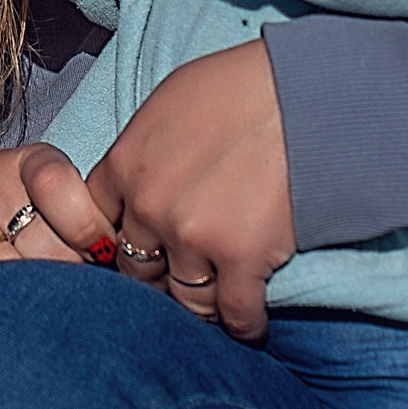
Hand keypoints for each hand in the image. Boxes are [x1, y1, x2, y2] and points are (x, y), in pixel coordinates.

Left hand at [86, 39, 292, 338]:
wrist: (309, 89)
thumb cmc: (246, 84)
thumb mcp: (172, 101)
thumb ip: (145, 148)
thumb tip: (140, 177)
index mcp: (127, 163)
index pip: (98, 223)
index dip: (122, 237)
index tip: (142, 246)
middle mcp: (151, 204)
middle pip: (136, 267)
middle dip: (157, 275)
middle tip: (182, 276)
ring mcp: (194, 234)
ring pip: (183, 297)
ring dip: (201, 302)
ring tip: (218, 302)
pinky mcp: (242, 257)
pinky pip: (234, 314)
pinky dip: (244, 324)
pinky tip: (251, 324)